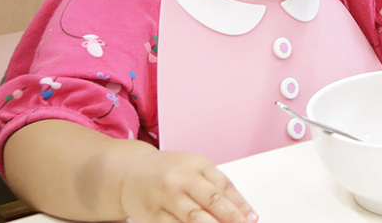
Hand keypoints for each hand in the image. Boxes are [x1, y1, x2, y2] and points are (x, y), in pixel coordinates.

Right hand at [120, 149, 256, 222]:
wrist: (130, 172)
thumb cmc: (170, 172)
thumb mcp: (196, 169)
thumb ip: (219, 187)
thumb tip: (246, 212)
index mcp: (196, 165)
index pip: (224, 187)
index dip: (240, 205)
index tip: (251, 219)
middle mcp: (180, 179)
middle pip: (211, 201)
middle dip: (230, 218)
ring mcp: (164, 198)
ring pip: (193, 218)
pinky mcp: (151, 215)